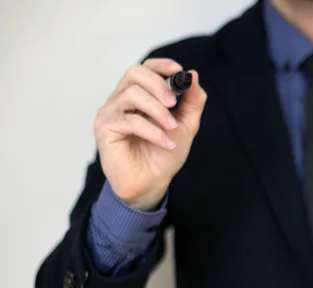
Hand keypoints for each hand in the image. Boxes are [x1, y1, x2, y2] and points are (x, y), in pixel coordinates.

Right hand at [94, 58, 206, 209]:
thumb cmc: (164, 155)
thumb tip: (194, 75)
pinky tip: (166, 143)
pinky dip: (152, 131)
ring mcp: (110, 112)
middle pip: (135, 73)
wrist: (152, 183)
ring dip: (157, 111)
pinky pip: (129, 120)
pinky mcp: (104, 128)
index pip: (145, 68)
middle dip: (158, 85)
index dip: (161, 65)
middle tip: (174, 104)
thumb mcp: (185, 125)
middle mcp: (121, 99)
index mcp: (139, 95)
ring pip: (132, 94)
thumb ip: (192, 101)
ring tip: (171, 129)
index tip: (179, 72)